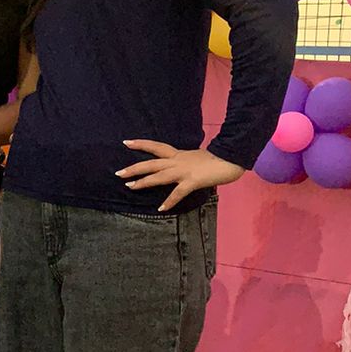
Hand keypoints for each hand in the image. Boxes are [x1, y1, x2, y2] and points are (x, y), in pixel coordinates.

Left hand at [117, 140, 242, 211]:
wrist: (231, 159)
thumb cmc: (217, 160)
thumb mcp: (196, 158)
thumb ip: (185, 162)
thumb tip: (178, 168)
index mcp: (178, 154)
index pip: (156, 146)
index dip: (141, 144)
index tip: (126, 142)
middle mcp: (178, 161)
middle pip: (151, 163)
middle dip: (134, 168)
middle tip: (118, 173)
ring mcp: (184, 171)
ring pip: (159, 176)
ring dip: (144, 182)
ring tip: (130, 187)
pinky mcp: (192, 181)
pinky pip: (178, 193)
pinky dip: (169, 201)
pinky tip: (161, 209)